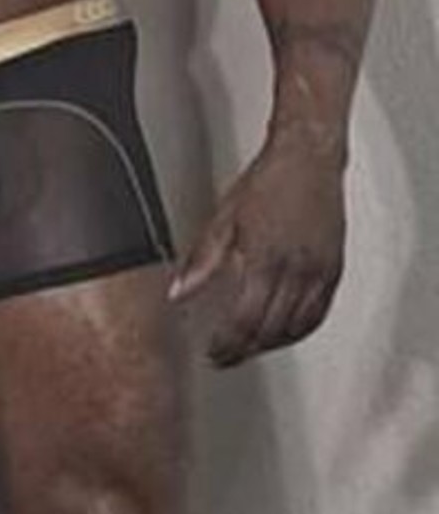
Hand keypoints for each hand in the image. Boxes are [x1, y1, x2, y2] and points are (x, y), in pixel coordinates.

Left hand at [168, 134, 345, 366]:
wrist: (308, 157)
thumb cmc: (269, 180)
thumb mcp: (225, 218)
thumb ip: (203, 261)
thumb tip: (179, 291)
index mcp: (264, 258)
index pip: (244, 320)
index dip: (227, 345)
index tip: (214, 353)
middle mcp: (296, 268)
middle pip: (270, 330)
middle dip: (245, 350)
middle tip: (227, 356)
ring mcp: (319, 270)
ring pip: (297, 327)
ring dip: (272, 344)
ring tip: (251, 347)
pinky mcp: (334, 268)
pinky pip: (319, 313)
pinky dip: (300, 330)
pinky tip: (284, 331)